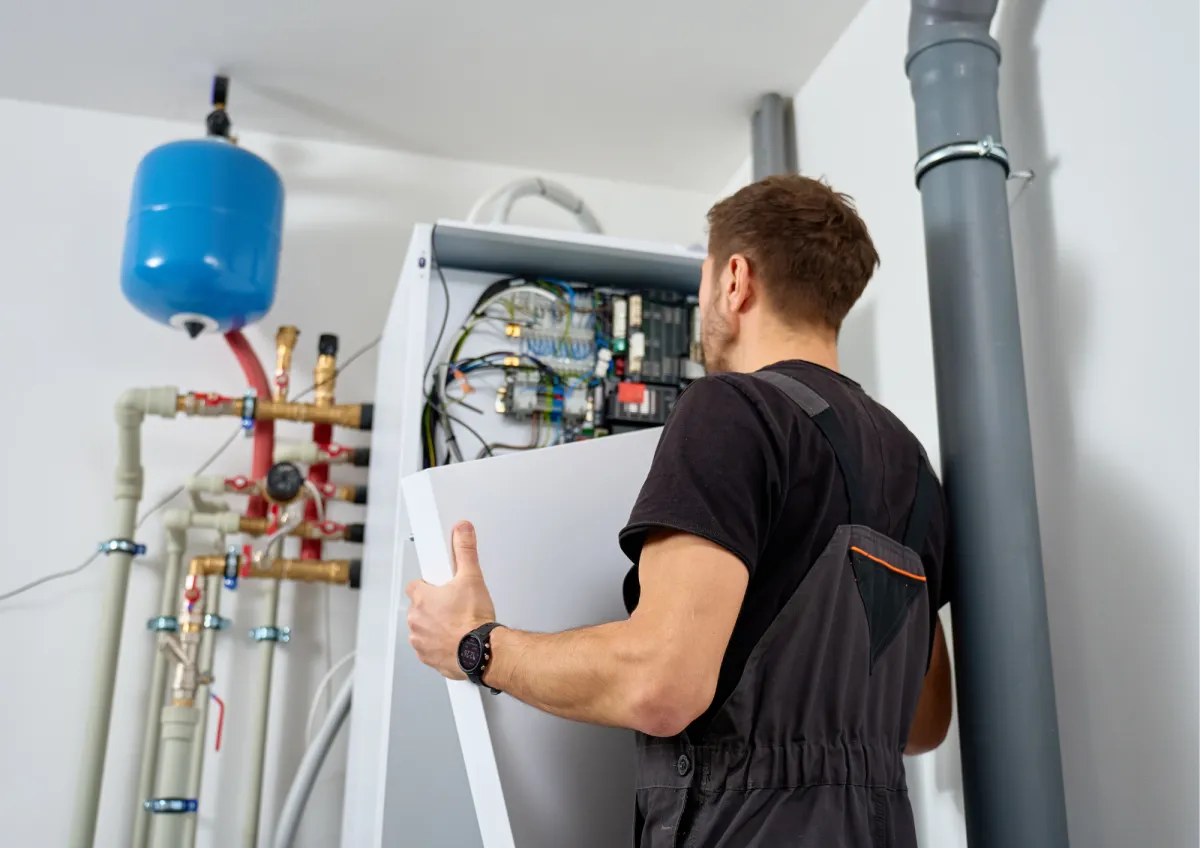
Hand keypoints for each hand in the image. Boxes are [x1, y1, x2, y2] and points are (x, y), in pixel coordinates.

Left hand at [406, 521, 496, 679]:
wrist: (482, 652)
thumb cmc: (474, 621)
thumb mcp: (472, 577)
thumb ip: (465, 550)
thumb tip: (462, 531)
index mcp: (422, 599)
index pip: (415, 586)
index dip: (428, 585)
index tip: (440, 587)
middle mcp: (416, 620)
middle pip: (419, 607)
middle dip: (433, 607)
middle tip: (454, 606)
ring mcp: (420, 641)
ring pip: (423, 628)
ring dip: (434, 626)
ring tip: (456, 624)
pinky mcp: (428, 658)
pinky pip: (428, 648)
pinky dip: (439, 645)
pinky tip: (455, 639)